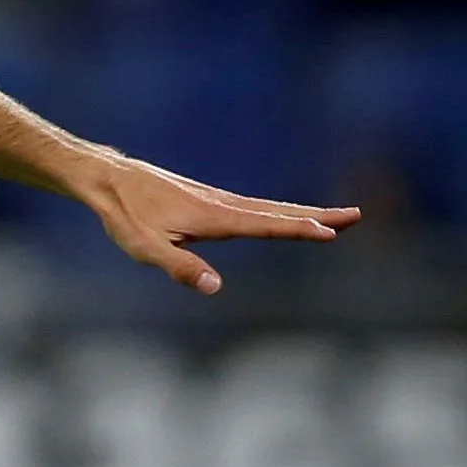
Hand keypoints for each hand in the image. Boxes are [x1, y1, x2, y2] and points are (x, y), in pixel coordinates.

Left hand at [86, 152, 357, 294]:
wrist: (109, 179)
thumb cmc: (124, 216)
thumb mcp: (145, 248)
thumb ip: (179, 268)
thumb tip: (214, 288)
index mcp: (214, 218)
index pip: (265, 225)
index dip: (298, 229)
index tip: (330, 231)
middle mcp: (223, 204)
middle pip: (279, 212)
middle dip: (318, 215)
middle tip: (357, 216)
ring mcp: (218, 199)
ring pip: (270, 207)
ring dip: (305, 211)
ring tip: (337, 216)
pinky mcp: (210, 199)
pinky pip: (254, 206)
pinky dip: (280, 210)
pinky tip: (286, 215)